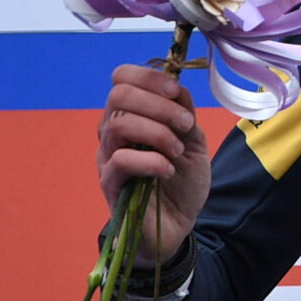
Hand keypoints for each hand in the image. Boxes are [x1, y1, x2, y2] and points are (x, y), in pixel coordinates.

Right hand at [99, 64, 210, 262]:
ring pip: (117, 125)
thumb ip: (184, 113)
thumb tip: (176, 87)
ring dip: (157, 132)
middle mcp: (113, 132)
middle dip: (158, 104)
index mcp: (132, 115)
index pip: (122, 78)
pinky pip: (120, 161)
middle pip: (118, 95)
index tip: (176, 92)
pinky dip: (151, 161)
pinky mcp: (110, 184)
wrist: (177, 224)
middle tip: (184, 123)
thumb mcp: (192, 141)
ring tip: (177, 149)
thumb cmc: (181, 180)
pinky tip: (167, 170)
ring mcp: (108, 157)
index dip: (148, 77)